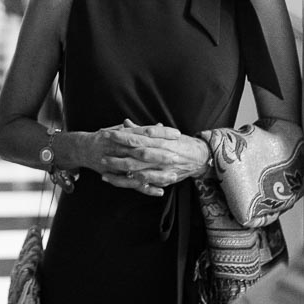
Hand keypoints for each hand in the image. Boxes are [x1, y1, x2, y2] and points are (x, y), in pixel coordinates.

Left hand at [97, 119, 211, 195]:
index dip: (121, 136)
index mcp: (159, 139)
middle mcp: (161, 152)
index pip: (137, 137)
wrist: (201, 156)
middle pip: (135, 154)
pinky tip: (123, 181)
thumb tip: (125, 122)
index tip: (107, 134)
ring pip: (139, 169)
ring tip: (105, 171)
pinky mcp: (166, 178)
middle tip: (102, 155)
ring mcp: (163, 166)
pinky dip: (136, 181)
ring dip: (122, 171)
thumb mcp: (163, 133)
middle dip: (117, 155)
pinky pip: (149, 181)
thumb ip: (142, 129)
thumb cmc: (179, 142)